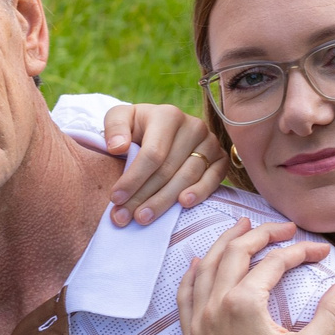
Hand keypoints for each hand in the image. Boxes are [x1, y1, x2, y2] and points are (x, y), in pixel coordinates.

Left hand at [101, 104, 226, 225]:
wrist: (160, 128)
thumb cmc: (136, 126)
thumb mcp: (119, 118)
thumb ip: (114, 127)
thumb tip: (117, 147)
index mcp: (168, 116)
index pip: (152, 153)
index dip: (133, 179)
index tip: (115, 198)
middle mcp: (193, 127)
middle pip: (168, 170)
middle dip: (143, 196)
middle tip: (124, 217)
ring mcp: (210, 143)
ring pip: (187, 177)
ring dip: (164, 201)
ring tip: (143, 218)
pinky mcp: (220, 158)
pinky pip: (212, 180)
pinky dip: (200, 193)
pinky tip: (183, 204)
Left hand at [175, 220, 334, 334]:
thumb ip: (329, 314)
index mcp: (243, 303)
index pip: (273, 263)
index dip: (300, 251)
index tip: (321, 251)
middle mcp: (214, 305)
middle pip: (235, 252)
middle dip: (260, 234)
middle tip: (283, 228)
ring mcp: (198, 320)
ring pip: (206, 267)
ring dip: (224, 243)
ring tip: (241, 227)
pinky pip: (185, 294)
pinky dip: (193, 273)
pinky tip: (199, 262)